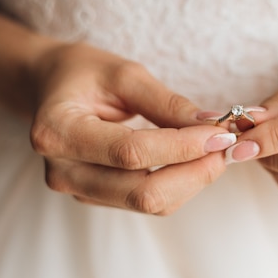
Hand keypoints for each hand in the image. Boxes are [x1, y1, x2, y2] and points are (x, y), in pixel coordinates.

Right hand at [29, 43, 235, 214]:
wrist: (52, 88)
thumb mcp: (124, 74)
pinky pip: (144, 202)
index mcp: (58, 131)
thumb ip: (166, 103)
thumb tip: (213, 125)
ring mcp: (77, 189)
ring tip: (216, 151)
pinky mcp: (95, 196)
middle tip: (226, 145)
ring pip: (147, 203)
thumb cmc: (84, 73)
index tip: (221, 132)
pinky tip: (194, 161)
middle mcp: (62, 170)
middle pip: (140, 191)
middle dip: (193, 172)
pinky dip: (177, 184)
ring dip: (191, 181)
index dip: (181, 146)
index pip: (130, 152)